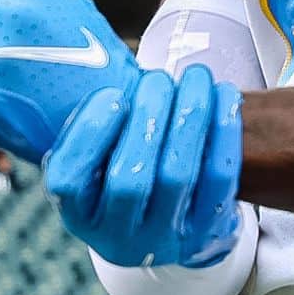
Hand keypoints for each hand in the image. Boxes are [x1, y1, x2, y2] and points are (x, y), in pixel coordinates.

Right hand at [46, 66, 241, 269]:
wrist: (172, 220)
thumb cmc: (125, 167)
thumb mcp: (95, 157)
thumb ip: (90, 123)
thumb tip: (87, 55)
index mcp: (79, 216)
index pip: (68, 181)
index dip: (89, 134)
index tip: (113, 95)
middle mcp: (118, 238)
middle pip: (129, 180)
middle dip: (147, 118)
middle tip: (159, 78)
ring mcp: (165, 239)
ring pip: (177, 175)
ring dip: (188, 116)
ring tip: (195, 78)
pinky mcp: (209, 231)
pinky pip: (220, 178)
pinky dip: (224, 132)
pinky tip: (225, 97)